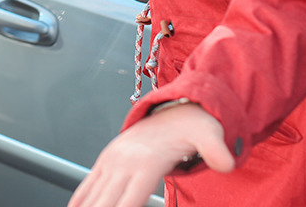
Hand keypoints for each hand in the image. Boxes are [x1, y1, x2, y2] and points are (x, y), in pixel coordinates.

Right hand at [68, 103, 234, 206]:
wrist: (174, 109)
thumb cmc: (192, 125)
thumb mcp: (209, 134)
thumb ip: (216, 150)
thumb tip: (225, 164)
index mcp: (145, 163)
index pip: (128, 201)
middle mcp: (123, 162)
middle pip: (105, 203)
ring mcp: (111, 162)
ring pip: (92, 196)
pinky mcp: (106, 162)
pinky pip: (87, 185)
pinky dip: (80, 200)